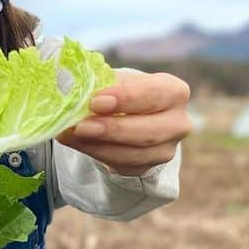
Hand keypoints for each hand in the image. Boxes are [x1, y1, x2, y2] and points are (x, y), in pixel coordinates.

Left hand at [56, 71, 191, 176]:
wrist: (133, 116)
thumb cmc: (126, 92)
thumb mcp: (119, 80)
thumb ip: (103, 83)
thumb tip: (77, 87)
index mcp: (174, 92)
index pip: (153, 95)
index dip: (126, 99)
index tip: (96, 102)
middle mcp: (178, 123)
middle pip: (147, 131)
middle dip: (112, 129)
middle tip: (81, 126)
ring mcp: (166, 149)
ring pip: (133, 154)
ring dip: (98, 145)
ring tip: (71, 134)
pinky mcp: (148, 167)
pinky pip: (121, 164)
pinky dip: (95, 153)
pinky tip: (75, 142)